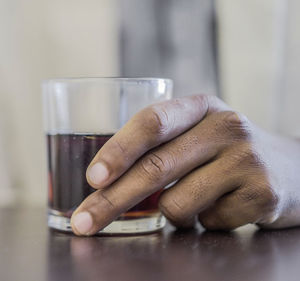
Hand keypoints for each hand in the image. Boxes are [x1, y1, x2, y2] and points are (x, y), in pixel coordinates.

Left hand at [70, 95, 299, 235]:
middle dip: (111, 201)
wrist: (292, 168)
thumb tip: (99, 183)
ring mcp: (247, 159)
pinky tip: (223, 206)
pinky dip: (202, 223)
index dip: (118, 151)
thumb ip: (156, 147)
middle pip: (155, 168)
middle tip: (83, 223)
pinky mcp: (264, 194)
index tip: (93, 178)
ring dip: (172, 212)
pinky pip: (206, 223)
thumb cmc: (223, 153)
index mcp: (199, 106)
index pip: (152, 122)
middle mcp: (225, 125)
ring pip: (176, 204)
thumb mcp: (194, 134)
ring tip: (197, 198)